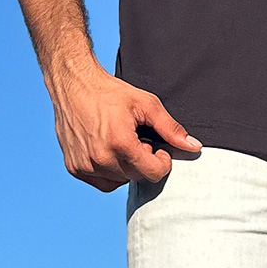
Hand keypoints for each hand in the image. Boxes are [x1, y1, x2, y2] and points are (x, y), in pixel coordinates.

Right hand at [47, 57, 200, 190]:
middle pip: (137, 177)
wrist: (73, 85)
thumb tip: (194, 146)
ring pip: (120, 181)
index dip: (161, 161)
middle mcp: (101, 159)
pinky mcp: (75, 168)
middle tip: (138, 140)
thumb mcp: (146, 104)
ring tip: (121, 143)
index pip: (153, 173)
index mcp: (120, 143)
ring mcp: (85, 166)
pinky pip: (102, 182)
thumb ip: (170, 128)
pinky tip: (108, 150)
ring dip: (126, 167)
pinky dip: (110, 171)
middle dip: (144, 161)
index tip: (156, 146)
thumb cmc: (109, 92)